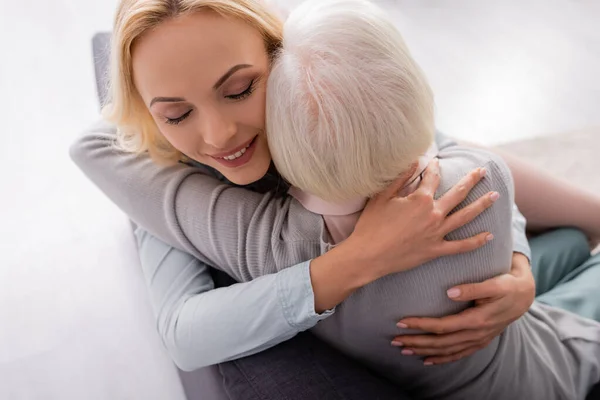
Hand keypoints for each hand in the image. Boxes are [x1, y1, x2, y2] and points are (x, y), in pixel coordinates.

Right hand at [346, 158, 499, 280]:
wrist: (368, 256)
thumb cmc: (371, 225)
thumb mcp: (382, 197)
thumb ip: (400, 177)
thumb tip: (415, 161)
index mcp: (420, 199)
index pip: (433, 177)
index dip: (434, 167)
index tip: (436, 162)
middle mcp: (433, 214)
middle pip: (458, 193)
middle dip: (472, 180)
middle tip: (483, 171)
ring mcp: (437, 233)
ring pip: (466, 217)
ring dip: (482, 205)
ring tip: (495, 196)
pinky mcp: (435, 250)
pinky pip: (461, 246)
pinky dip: (476, 242)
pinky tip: (489, 236)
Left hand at [392, 253, 534, 364]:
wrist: (525, 294)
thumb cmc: (506, 284)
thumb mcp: (494, 283)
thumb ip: (473, 288)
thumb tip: (449, 292)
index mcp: (477, 319)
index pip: (443, 326)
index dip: (421, 325)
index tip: (401, 321)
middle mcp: (476, 333)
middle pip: (441, 342)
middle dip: (416, 342)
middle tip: (395, 340)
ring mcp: (478, 339)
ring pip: (447, 351)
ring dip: (424, 351)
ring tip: (404, 349)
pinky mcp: (479, 341)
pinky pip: (458, 354)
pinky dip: (442, 359)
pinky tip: (426, 360)